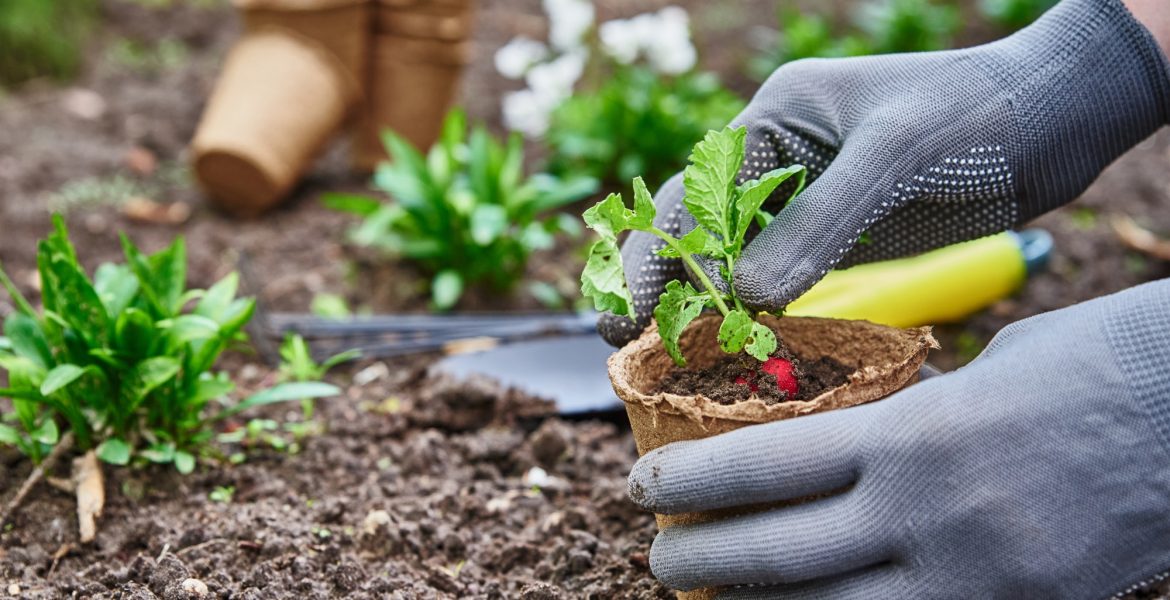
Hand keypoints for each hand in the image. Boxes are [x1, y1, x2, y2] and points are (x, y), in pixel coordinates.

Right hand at [599, 0, 1169, 346]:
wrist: (1051, 120)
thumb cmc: (974, 115)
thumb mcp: (893, 158)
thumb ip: (820, 224)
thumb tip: (748, 296)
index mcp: (773, 121)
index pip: (693, 194)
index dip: (658, 254)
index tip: (634, 312)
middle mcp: (776, 161)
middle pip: (694, 227)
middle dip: (657, 282)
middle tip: (620, 343)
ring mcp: (804, 201)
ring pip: (730, 258)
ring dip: (699, 303)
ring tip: (665, 359)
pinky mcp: (835, 237)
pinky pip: (778, 278)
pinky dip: (752, 312)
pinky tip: (737, 347)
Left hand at [627, 279, 1169, 598]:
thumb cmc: (1095, 364)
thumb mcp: (980, 374)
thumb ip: (908, 418)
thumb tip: (851, 446)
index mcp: (912, 434)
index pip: (764, 466)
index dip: (689, 480)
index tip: (642, 483)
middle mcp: (929, 514)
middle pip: (780, 557)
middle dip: (701, 560)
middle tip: (657, 557)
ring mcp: (978, 578)